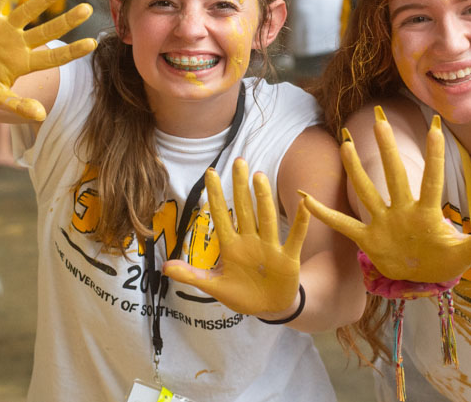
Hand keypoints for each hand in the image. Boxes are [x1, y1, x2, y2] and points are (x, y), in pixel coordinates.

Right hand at [0, 0, 96, 120]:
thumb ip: (16, 104)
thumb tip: (41, 115)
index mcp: (23, 63)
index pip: (53, 57)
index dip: (72, 50)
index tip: (93, 43)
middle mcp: (18, 44)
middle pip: (47, 30)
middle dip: (67, 20)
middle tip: (88, 8)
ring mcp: (3, 29)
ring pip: (28, 11)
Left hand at [162, 160, 309, 315]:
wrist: (268, 309)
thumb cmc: (242, 294)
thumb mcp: (214, 287)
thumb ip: (192, 276)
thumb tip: (165, 267)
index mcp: (231, 246)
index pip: (221, 216)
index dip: (215, 196)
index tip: (210, 172)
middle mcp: (250, 241)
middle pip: (244, 210)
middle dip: (240, 187)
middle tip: (238, 161)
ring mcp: (270, 248)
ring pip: (265, 219)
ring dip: (263, 198)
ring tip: (259, 176)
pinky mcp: (288, 259)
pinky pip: (295, 238)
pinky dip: (301, 222)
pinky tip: (305, 204)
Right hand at [301, 109, 470, 283]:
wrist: (420, 278)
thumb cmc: (443, 262)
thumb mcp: (466, 255)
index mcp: (427, 213)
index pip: (432, 179)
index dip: (434, 155)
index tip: (435, 126)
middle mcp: (402, 210)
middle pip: (394, 174)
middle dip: (386, 149)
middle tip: (380, 119)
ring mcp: (383, 221)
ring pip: (366, 190)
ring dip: (355, 169)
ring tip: (345, 143)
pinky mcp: (368, 237)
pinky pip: (344, 224)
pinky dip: (325, 214)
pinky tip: (304, 199)